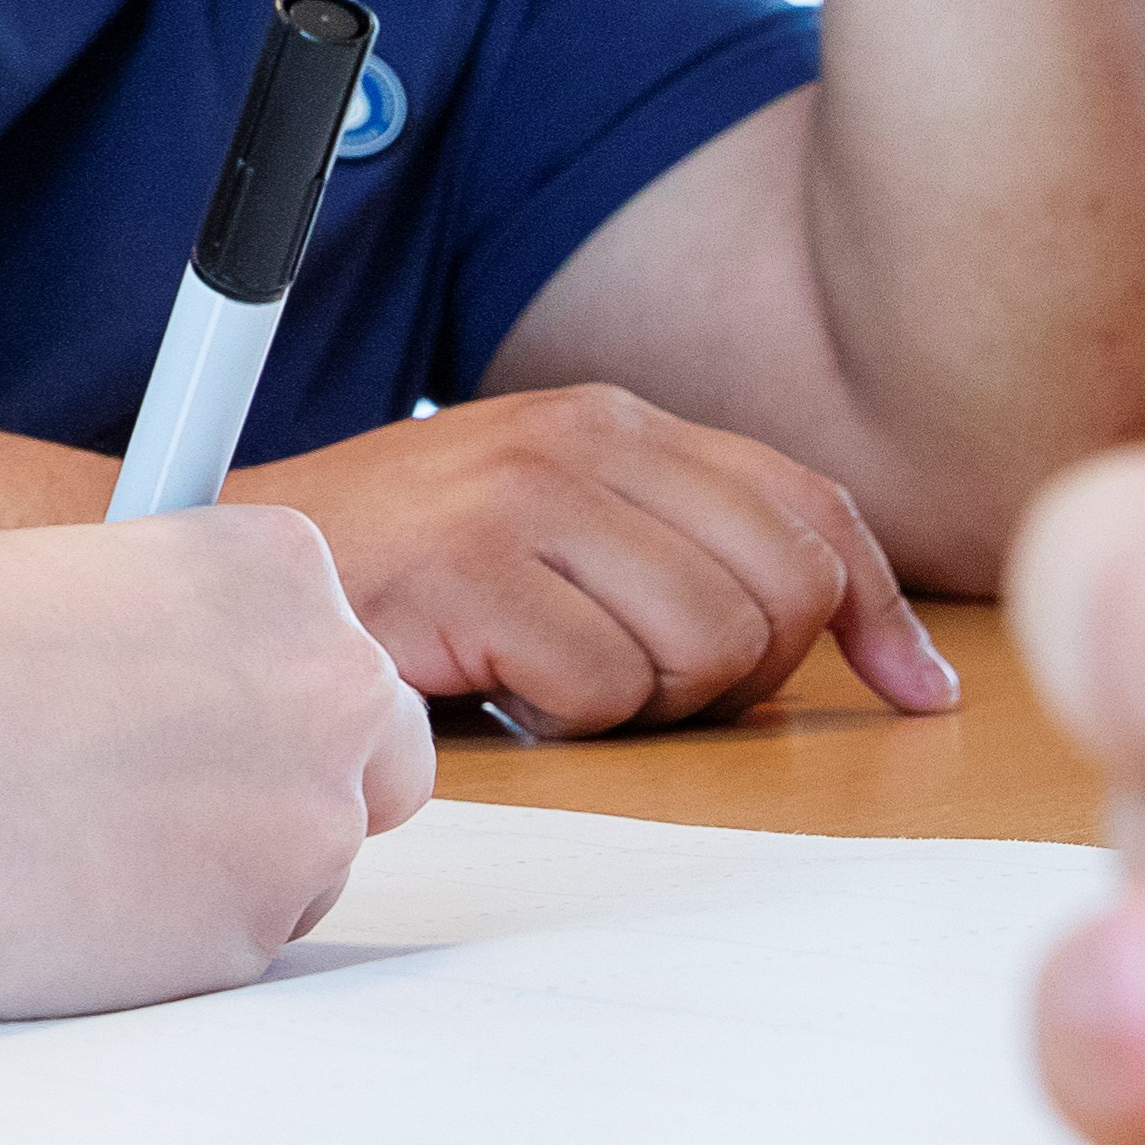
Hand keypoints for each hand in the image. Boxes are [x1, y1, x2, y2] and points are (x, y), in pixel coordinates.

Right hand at [0, 510, 432, 1018]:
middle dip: (297, 784)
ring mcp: (300, 822)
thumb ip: (130, 616)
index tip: (202, 718)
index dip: (264, 695)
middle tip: (179, 801)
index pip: (336, 648)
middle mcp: (323, 684)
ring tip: (75, 853)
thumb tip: (120, 658)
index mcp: (276, 568)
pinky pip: (231, 953)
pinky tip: (57, 907)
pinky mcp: (246, 943)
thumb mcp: (28, 571)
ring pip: (307, 870)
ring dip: (223, 873)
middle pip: (380, 762)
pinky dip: (165, 945)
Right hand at [236, 383, 955, 730]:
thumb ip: (697, 557)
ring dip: (650, 701)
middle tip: (649, 689)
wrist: (233, 575)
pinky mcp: (467, 569)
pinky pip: (605, 689)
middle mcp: (579, 439)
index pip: (809, 506)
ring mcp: (521, 498)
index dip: (874, 609)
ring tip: (563, 684)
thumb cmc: (407, 579)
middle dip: (746, 672)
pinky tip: (503, 692)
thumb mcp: (561, 530)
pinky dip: (569, 722)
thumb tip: (906, 667)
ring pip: (709, 645)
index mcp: (614, 421)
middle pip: (781, 586)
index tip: (911, 690)